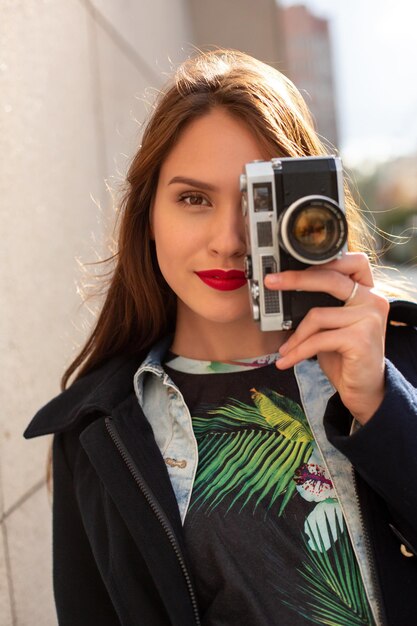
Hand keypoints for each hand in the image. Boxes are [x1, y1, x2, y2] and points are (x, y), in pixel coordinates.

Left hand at [265, 253, 389, 424]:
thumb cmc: (345, 355)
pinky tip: (287, 360)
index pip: (352, 262)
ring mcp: (369, 319)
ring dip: (295, 336)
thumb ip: (322, 304)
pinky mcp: (360, 339)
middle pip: (330, 279)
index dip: (323, 260)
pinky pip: (318, 339)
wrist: (364, 389)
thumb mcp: (333, 325)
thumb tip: (285, 288)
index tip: (292, 265)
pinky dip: (298, 351)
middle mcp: (373, 300)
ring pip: (317, 315)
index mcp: (368, 292)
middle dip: (296, 279)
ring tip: (284, 349)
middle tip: (271, 282)